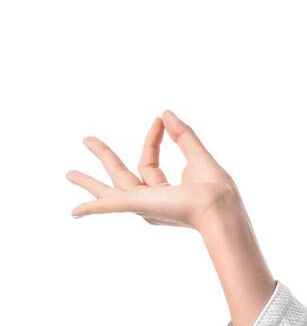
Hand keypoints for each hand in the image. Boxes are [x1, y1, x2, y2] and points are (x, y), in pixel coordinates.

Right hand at [66, 110, 240, 231]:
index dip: (152, 138)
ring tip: (69, 173)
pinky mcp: (135, 204)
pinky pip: (107, 207)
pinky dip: (90, 208)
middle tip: (86, 139)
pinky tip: (74, 212)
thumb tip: (166, 113)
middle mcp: (152, 201)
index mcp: (167, 193)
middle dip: (104, 157)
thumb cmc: (216, 189)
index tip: (159, 119)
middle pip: (122, 176)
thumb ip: (182, 135)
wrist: (218, 206)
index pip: (149, 161)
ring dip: (88, 182)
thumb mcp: (198, 156)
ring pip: (109, 190)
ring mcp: (142, 204)